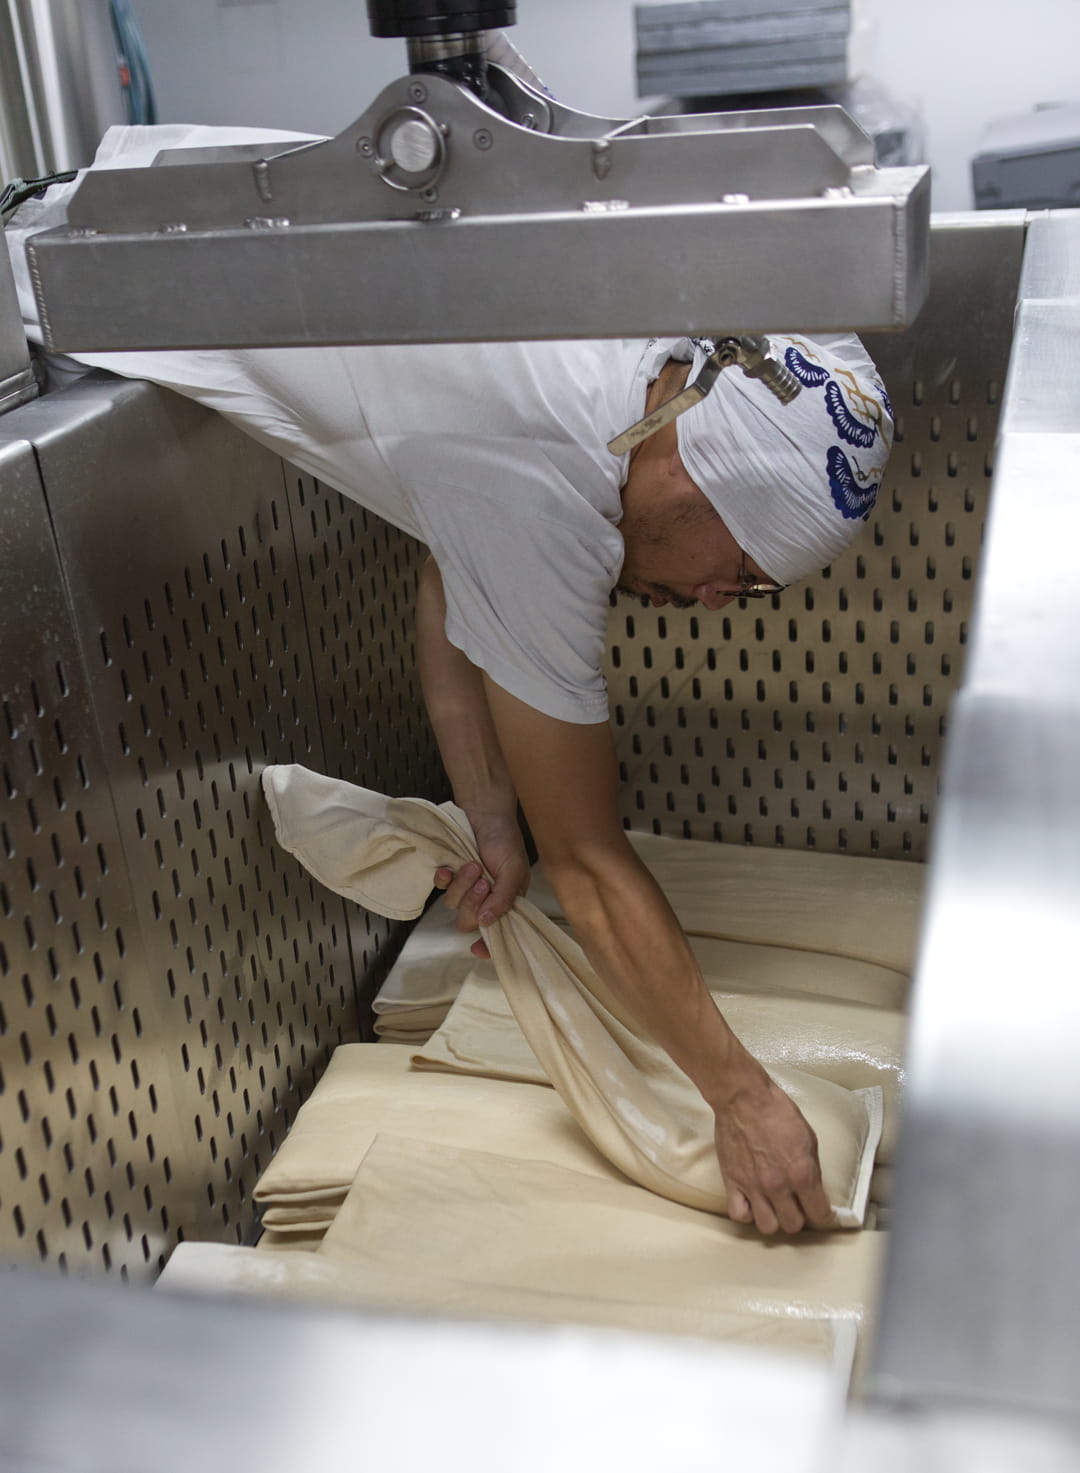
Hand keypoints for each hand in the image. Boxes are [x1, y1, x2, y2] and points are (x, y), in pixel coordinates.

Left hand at [433, 812, 529, 958]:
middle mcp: (485, 900)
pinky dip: (444, 879)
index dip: (487, 946)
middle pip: (469, 921)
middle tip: (483, 881)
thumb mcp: (514, 870)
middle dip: (473, 903)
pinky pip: (440, 887)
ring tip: (474, 865)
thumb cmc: (505, 841)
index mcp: (505, 903)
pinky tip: (449, 869)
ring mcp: (466, 889)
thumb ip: (504, 898)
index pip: (495, 934)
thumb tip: (487, 923)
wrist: (486, 813)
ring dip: (463, 885)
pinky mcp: (451, 875)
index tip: (477, 950)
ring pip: (453, 905)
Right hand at [713, 1065, 836, 1234]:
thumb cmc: (777, 1111)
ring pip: (767, 1227)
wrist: (743, 1098)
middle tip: (797, 1205)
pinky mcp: (732, 1182)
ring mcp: (753, 1187)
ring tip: (774, 1207)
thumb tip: (813, 1188)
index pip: (820, 1213)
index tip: (822, 1212)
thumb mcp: (809, 1137)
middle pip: (793, 1225)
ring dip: (774, 1219)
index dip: (824, 1215)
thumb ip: (811, 1168)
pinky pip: (739, 1215)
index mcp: (802, 1173)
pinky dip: (747, 1213)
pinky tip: (752, 1202)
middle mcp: (778, 1186)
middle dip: (799, 1217)